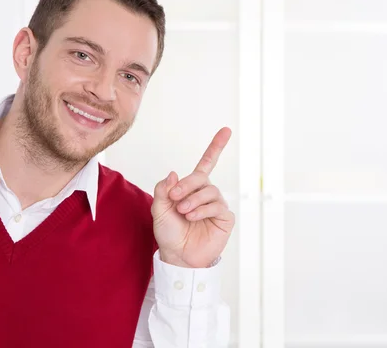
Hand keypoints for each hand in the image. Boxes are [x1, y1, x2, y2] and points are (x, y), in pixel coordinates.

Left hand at [151, 127, 234, 267]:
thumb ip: (164, 189)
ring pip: (209, 191)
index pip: (207, 163)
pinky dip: (202, 210)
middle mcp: (207, 194)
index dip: (216, 146)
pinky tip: (192, 217)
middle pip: (201, 177)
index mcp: (192, 188)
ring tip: (182, 212)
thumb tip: (174, 173)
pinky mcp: (225, 218)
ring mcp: (217, 205)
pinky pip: (216, 206)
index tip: (226, 130)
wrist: (178, 256)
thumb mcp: (159, 209)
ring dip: (192, 200)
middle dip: (187, 185)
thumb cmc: (169, 233)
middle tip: (175, 198)